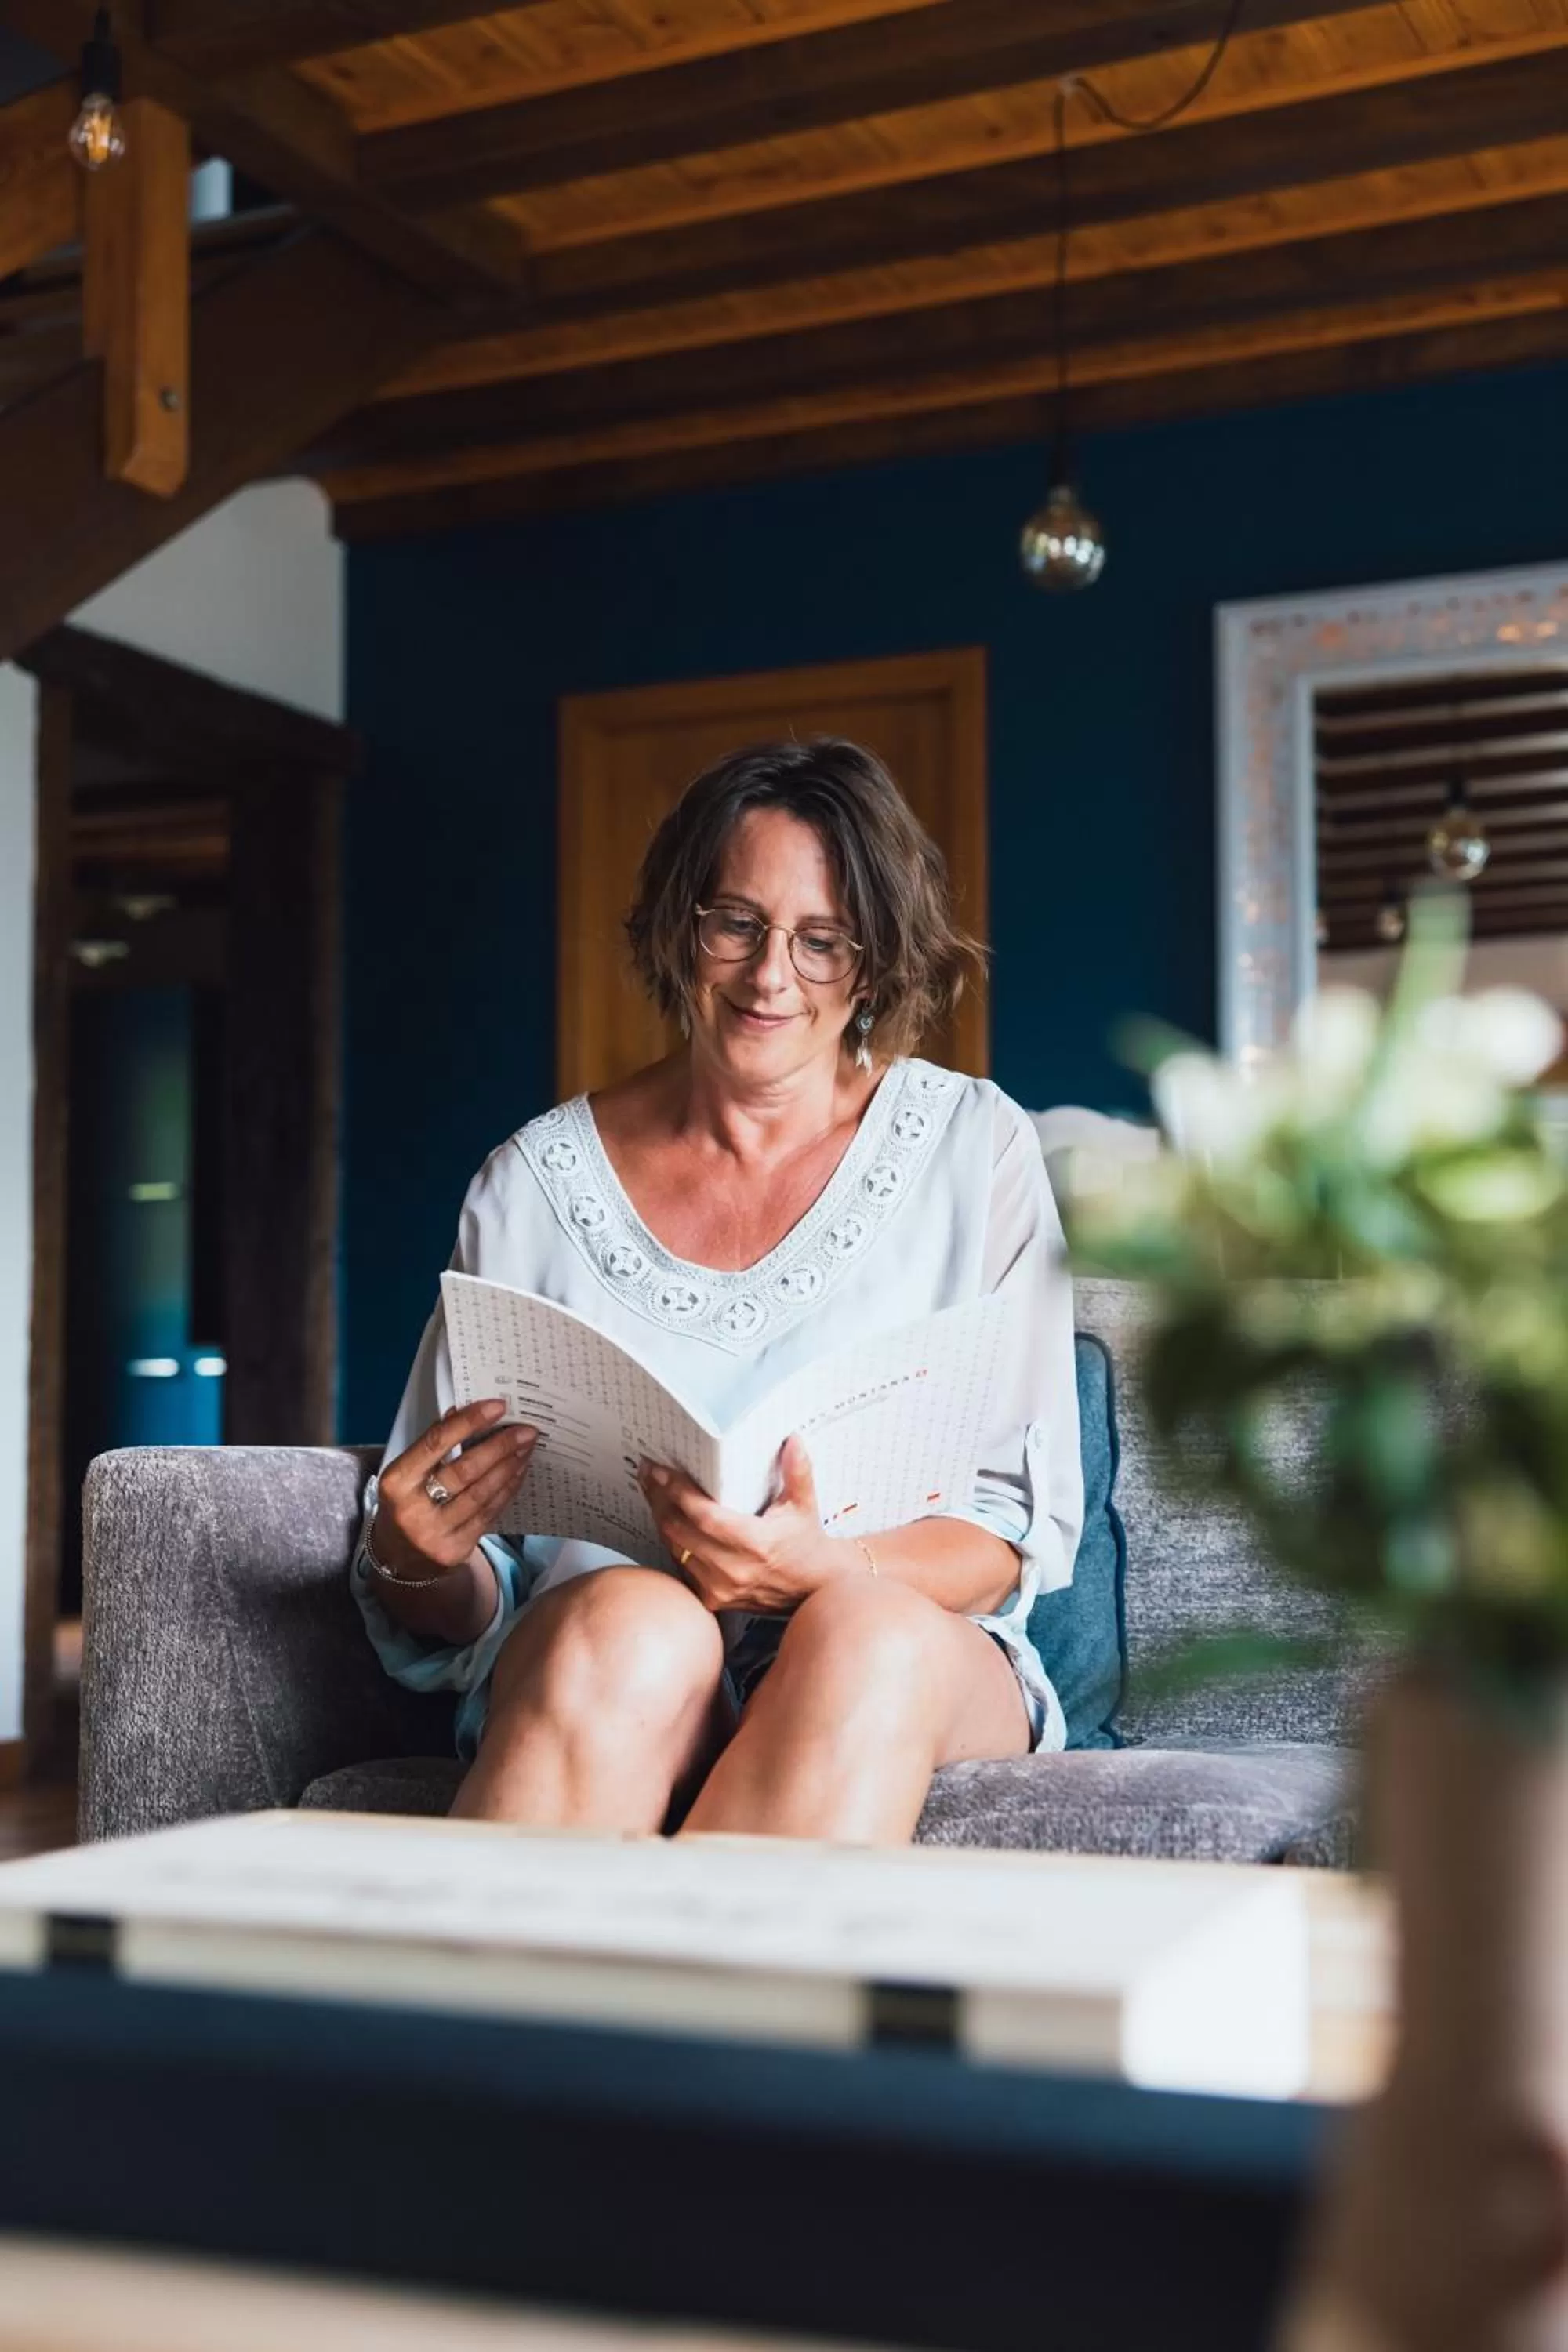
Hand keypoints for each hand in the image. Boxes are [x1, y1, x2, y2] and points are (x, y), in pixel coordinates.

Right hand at [374, 1398, 536, 1577]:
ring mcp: (436, 1532)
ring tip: (526, 1448)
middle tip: (524, 1430)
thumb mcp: (406, 1475)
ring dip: (509, 1467)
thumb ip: (432, 1447)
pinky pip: (489, 1514)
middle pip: (464, 1470)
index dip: (468, 1422)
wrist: (399, 1559)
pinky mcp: (457, 1548)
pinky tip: (519, 1473)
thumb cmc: (406, 1505)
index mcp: (397, 1482)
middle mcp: (414, 1509)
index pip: (435, 1444)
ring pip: (482, 1494)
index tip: (497, 1407)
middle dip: (499, 1447)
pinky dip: (507, 1490)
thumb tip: (462, 1411)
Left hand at [635, 1435, 846, 1612]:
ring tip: (652, 1492)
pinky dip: (672, 1542)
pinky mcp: (713, 1598)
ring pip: (675, 1548)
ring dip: (660, 1518)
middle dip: (658, 1499)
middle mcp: (733, 1569)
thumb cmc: (807, 1546)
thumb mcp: (805, 1506)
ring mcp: (720, 1588)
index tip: (660, 1471)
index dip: (677, 1492)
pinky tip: (667, 1521)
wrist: (814, 1589)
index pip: (704, 1516)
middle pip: (679, 1530)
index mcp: (755, 1544)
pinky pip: (681, 1566)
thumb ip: (798, 1471)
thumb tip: (793, 1440)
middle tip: (648, 1473)